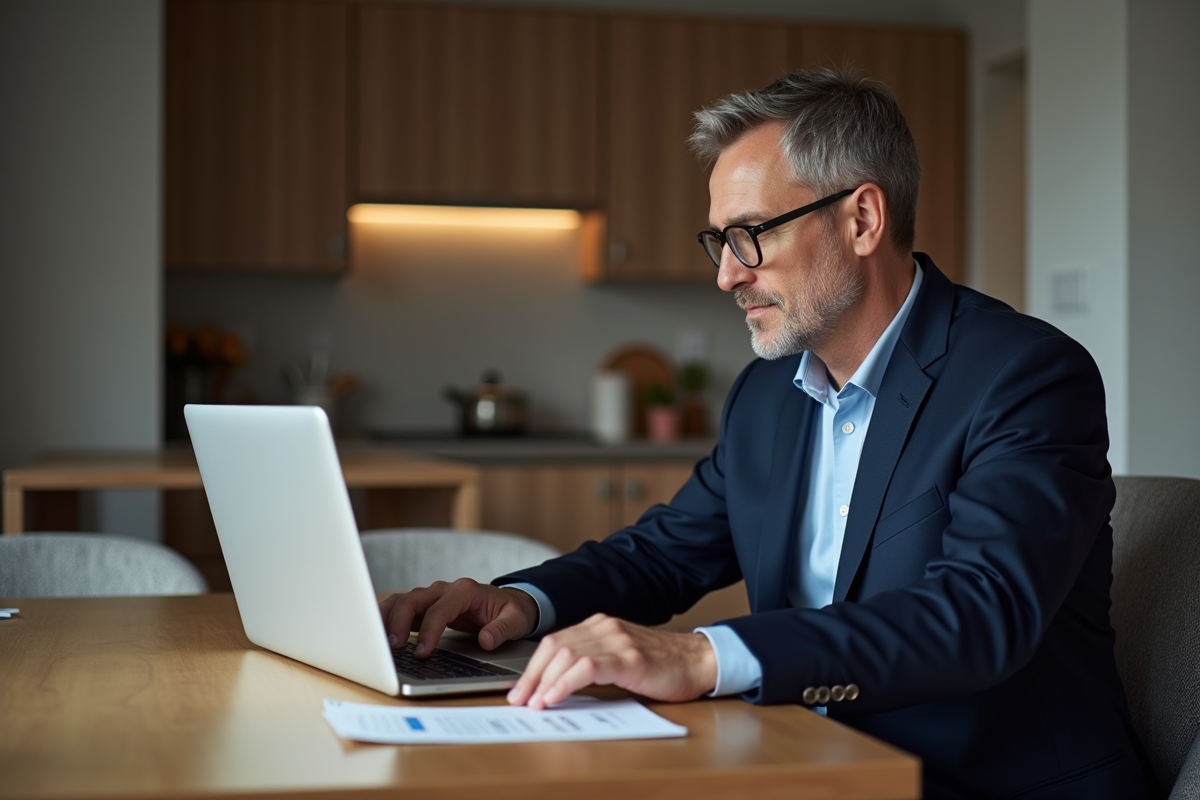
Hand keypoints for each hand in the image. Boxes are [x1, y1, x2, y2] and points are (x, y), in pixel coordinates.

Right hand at [379, 579, 538, 655]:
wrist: (509, 603)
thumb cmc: (511, 611)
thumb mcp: (516, 620)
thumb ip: (502, 629)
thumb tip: (486, 640)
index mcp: (465, 590)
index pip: (440, 609)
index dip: (429, 631)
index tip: (422, 653)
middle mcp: (445, 589)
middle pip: (413, 599)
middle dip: (399, 622)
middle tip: (393, 648)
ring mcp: (433, 596)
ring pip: (402, 600)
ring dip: (386, 618)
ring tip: (376, 641)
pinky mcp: (426, 605)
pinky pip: (401, 608)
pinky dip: (387, 619)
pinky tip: (378, 635)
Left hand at [506, 614, 717, 709]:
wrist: (698, 661)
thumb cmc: (661, 665)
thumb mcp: (620, 658)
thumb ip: (592, 663)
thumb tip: (555, 686)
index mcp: (600, 625)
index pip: (555, 642)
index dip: (533, 667)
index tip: (520, 690)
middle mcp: (605, 627)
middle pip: (554, 647)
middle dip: (532, 676)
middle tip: (520, 700)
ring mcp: (617, 640)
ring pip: (566, 655)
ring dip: (545, 681)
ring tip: (536, 703)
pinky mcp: (629, 657)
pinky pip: (587, 667)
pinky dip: (565, 683)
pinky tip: (555, 697)